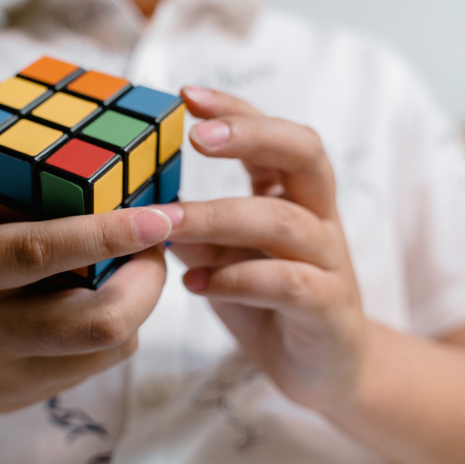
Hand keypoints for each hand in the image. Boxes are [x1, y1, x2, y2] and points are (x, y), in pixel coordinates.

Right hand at [0, 76, 172, 420]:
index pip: (38, 253)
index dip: (106, 233)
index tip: (160, 212)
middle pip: (92, 321)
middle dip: (147, 280)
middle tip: (157, 240)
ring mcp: (6, 372)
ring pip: (103, 349)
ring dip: (140, 305)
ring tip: (137, 265)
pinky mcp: (24, 396)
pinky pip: (92, 368)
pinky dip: (116, 330)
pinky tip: (106, 298)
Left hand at [157, 86, 366, 411]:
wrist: (325, 367)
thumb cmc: (267, 301)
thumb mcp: (221, 257)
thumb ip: (192, 229)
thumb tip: (136, 203)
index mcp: (294, 193)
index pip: (274, 135)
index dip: (235, 111)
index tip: (186, 95)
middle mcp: (318, 216)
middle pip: (304, 153)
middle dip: (250, 136)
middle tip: (196, 136)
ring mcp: (329, 260)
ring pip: (285, 220)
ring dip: (219, 217)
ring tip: (167, 224)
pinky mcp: (328, 307)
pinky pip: (289, 283)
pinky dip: (238, 280)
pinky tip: (196, 283)